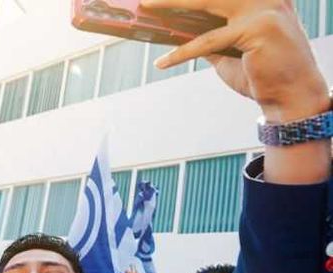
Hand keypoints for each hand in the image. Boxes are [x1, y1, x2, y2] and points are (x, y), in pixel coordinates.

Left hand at [143, 0, 328, 122]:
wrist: (291, 97)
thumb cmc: (262, 74)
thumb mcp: (229, 50)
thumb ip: (210, 36)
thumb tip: (178, 31)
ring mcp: (264, 9)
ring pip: (207, 3)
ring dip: (173, 3)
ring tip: (147, 6)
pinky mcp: (258, 28)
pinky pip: (208, 41)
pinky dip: (182, 52)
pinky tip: (163, 62)